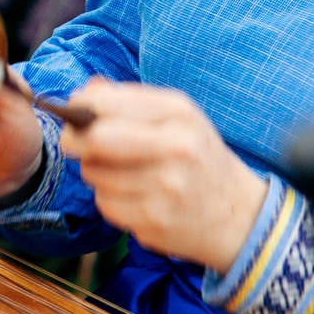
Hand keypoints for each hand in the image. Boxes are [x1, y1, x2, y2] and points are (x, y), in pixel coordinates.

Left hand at [59, 80, 270, 273]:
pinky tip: (132, 196)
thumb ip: (127, 101)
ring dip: (96, 172)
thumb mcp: (176, 118)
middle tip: (77, 142)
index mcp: (179, 113)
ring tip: (120, 171)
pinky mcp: (154, 221)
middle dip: (77, 139)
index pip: (107, 104)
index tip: (74, 112)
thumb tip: (83, 92)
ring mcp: (166, 188)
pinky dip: (109, 199)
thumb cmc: (198, 157)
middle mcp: (176, 148)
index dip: (80, 108)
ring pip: (95, 173)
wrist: (238, 214)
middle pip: (95, 138)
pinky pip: (105, 204)